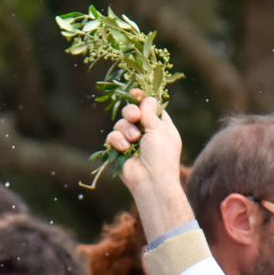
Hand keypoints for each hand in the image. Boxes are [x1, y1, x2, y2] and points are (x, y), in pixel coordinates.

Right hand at [105, 90, 192, 236]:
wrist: (151, 181)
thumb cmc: (161, 155)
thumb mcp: (159, 129)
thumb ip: (150, 112)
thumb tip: (147, 98)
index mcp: (161, 126)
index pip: (150, 107)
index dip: (142, 99)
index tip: (136, 93)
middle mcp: (146, 133)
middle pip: (132, 112)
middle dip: (131, 112)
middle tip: (135, 117)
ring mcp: (132, 142)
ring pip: (121, 123)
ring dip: (126, 129)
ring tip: (134, 140)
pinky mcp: (119, 150)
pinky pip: (113, 136)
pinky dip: (118, 140)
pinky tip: (125, 149)